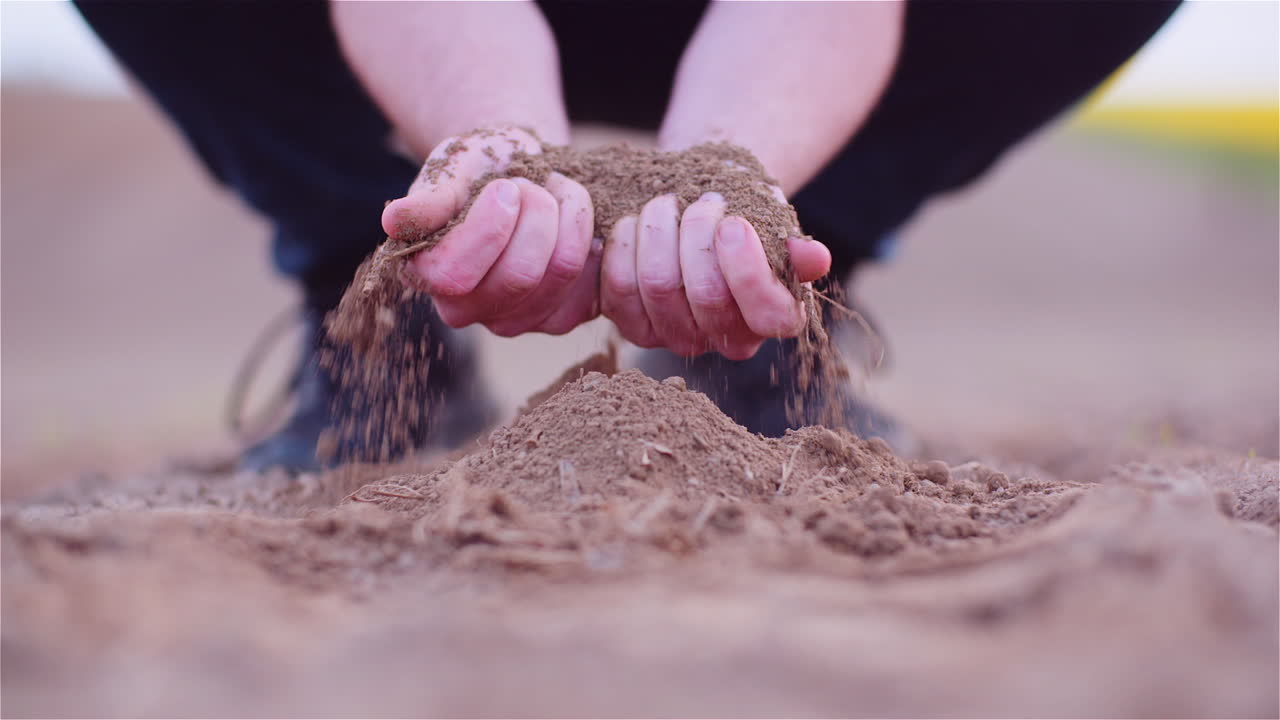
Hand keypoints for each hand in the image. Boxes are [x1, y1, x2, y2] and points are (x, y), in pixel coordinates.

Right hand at [381, 128, 599, 336]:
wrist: (522, 172)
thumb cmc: (480, 168)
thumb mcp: (452, 167)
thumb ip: (430, 195)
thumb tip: (393, 220)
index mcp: (426, 275)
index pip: (455, 275)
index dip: (489, 227)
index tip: (504, 186)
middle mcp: (466, 310)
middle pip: (518, 276)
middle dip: (536, 213)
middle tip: (530, 184)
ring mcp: (515, 321)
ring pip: (560, 273)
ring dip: (569, 216)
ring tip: (554, 190)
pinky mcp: (559, 318)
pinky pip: (593, 282)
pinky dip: (592, 237)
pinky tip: (575, 218)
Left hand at [600, 190, 830, 360]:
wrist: (694, 210)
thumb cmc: (741, 215)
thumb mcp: (773, 222)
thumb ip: (794, 244)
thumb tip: (816, 258)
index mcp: (772, 317)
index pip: (768, 314)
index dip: (748, 269)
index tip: (733, 223)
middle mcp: (725, 339)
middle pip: (707, 294)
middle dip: (699, 233)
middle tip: (702, 199)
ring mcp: (676, 337)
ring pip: (659, 286)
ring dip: (659, 230)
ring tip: (667, 203)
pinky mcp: (633, 326)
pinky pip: (619, 287)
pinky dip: (624, 244)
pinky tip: (634, 223)